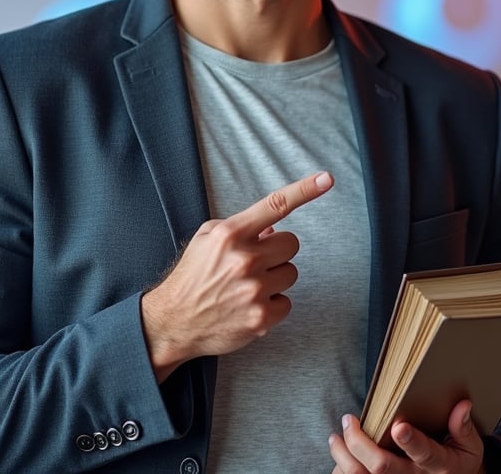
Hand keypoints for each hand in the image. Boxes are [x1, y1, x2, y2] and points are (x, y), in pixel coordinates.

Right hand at [141, 170, 333, 381]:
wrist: (174, 322)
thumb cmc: (193, 276)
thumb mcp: (207, 239)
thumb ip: (241, 228)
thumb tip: (273, 230)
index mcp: (230, 234)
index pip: (275, 205)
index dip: (304, 190)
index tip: (327, 178)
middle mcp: (244, 259)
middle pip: (291, 244)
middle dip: (277, 251)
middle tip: (255, 263)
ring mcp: (254, 290)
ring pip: (291, 273)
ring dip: (275, 278)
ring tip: (247, 287)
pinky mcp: (261, 318)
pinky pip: (286, 303)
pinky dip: (272, 305)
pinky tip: (250, 306)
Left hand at [328, 402, 484, 473]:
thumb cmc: (458, 462)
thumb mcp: (469, 447)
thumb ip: (463, 428)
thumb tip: (462, 406)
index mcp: (439, 465)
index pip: (424, 453)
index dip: (411, 441)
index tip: (398, 425)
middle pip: (382, 467)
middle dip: (360, 442)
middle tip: (348, 420)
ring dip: (343, 457)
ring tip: (336, 438)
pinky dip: (343, 470)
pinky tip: (340, 457)